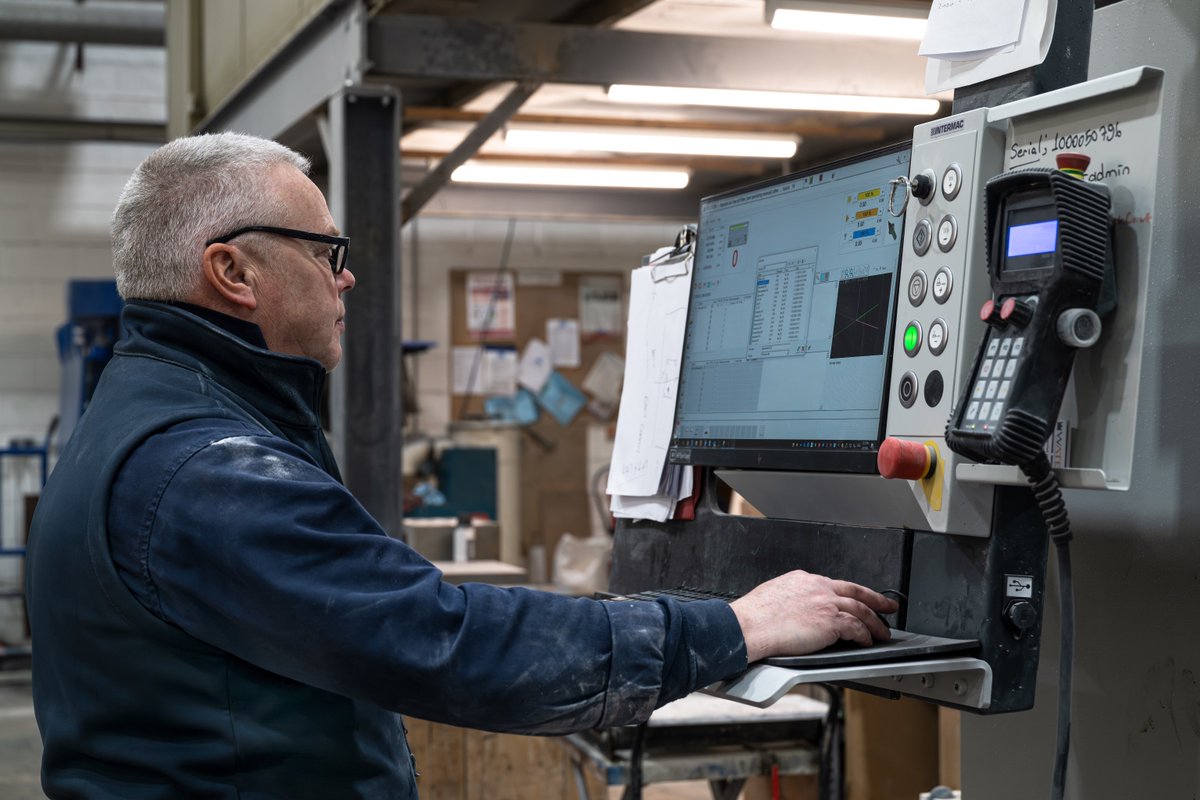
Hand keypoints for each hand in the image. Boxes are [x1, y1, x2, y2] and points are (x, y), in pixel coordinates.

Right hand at [729, 570, 898, 662]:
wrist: (748, 626)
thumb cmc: (753, 617)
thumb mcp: (773, 596)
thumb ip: (792, 600)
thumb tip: (796, 612)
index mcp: (802, 579)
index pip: (833, 585)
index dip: (848, 593)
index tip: (855, 598)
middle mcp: (817, 587)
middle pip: (855, 592)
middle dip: (875, 599)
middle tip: (888, 606)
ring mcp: (825, 602)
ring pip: (860, 609)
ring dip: (875, 622)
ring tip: (882, 632)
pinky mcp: (830, 621)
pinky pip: (856, 627)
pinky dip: (864, 635)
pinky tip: (867, 641)